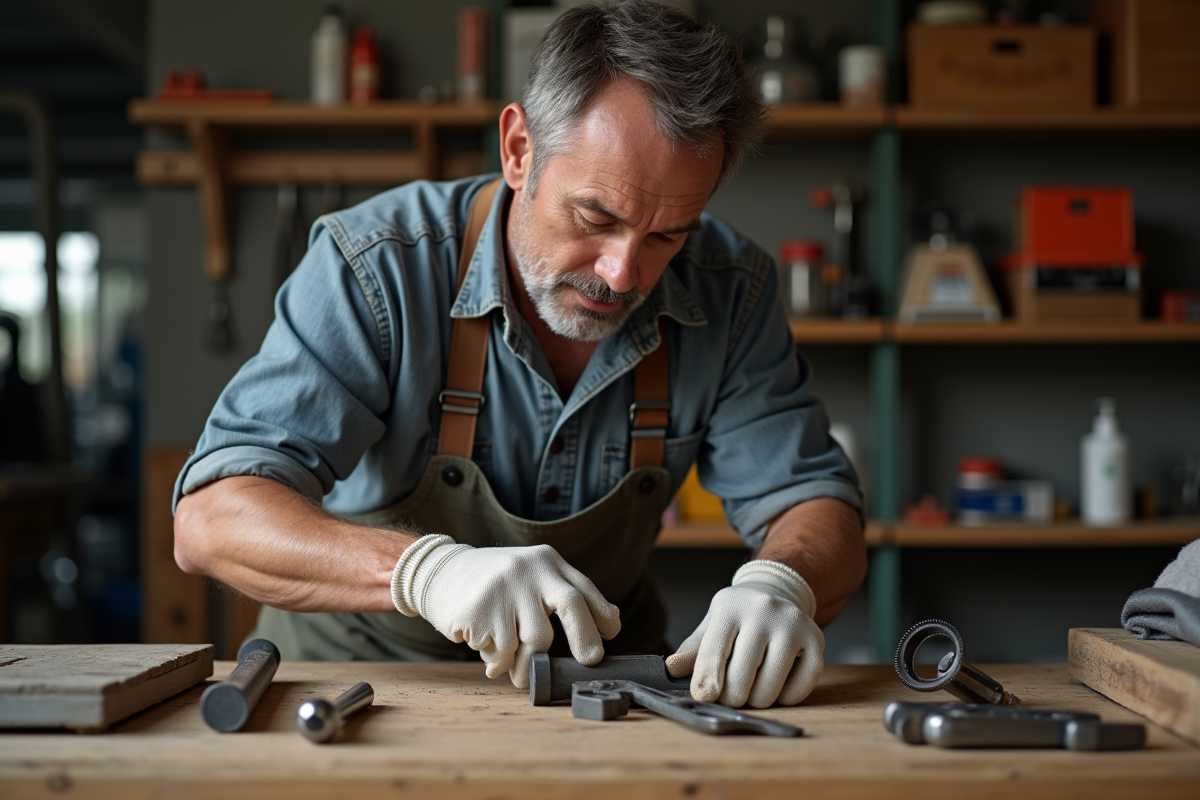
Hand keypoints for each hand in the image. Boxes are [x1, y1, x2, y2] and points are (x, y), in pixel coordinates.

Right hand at [391, 535, 620, 687]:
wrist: (439, 572)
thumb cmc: (495, 583)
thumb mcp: (531, 575)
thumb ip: (565, 593)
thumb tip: (611, 622)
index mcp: (546, 561)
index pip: (582, 590)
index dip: (600, 616)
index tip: (609, 637)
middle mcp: (528, 570)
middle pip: (570, 605)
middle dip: (584, 638)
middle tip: (589, 661)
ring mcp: (504, 587)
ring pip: (534, 640)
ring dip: (527, 664)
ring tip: (514, 668)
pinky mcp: (481, 608)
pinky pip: (502, 652)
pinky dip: (498, 662)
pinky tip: (486, 650)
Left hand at [665, 560, 823, 707]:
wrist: (776, 593)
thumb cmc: (737, 617)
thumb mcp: (711, 625)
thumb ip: (693, 649)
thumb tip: (672, 668)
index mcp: (730, 606)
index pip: (714, 651)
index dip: (707, 680)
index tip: (703, 698)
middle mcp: (763, 610)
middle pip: (741, 677)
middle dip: (732, 696)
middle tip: (732, 693)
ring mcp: (792, 624)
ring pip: (769, 688)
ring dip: (757, 700)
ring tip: (753, 688)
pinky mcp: (817, 639)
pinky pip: (800, 688)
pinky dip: (786, 698)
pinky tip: (777, 685)